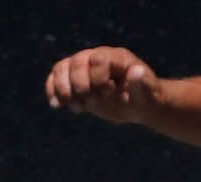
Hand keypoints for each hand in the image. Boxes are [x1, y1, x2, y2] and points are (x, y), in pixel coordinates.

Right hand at [46, 46, 165, 120]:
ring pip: (62, 68)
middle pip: (77, 62)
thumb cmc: (145, 99)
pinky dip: (52, 91)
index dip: (98, 78)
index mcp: (117, 57)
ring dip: (63, 89)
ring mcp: (84, 67)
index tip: (108, 93)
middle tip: (91, 102)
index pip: (98, 60)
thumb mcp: (148, 95)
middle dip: (80, 85)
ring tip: (73, 106)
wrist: (138, 104)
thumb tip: (137, 71)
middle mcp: (97, 57)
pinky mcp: (75, 80)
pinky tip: (56, 106)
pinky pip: (56, 78)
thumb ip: (142, 84)